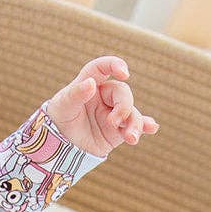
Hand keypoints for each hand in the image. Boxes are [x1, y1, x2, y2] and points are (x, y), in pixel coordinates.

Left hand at [42, 55, 157, 157]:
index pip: (102, 68)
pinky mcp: (118, 130)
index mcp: (89, 83)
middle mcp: (104, 96)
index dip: (114, 65)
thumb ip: (76, 94)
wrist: (60, 146)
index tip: (124, 73)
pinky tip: (151, 128)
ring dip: (135, 123)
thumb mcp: (63, 106)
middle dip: (123, 107)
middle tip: (113, 122)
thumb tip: (91, 83)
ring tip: (131, 138)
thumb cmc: (59, 119)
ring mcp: (113, 113)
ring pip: (132, 112)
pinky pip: (136, 126)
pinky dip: (145, 126)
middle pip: (123, 93)